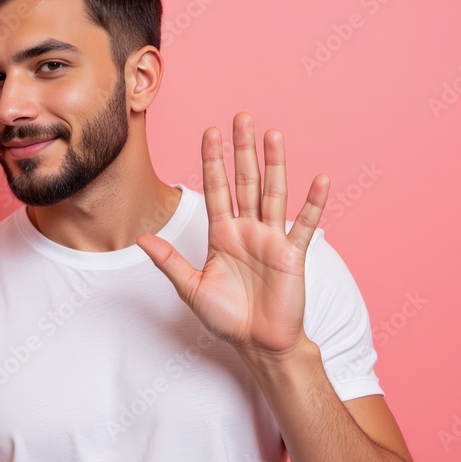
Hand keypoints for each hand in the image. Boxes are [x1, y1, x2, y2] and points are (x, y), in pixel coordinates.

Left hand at [137, 112, 327, 355]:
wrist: (259, 344)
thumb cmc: (227, 318)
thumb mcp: (191, 289)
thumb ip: (169, 262)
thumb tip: (141, 238)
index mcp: (222, 234)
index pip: (216, 189)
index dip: (213, 161)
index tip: (211, 132)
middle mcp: (247, 230)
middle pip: (244, 181)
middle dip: (242, 150)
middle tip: (241, 117)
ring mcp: (271, 239)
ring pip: (272, 193)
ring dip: (274, 164)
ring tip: (273, 134)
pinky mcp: (293, 254)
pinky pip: (304, 224)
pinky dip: (312, 203)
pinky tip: (319, 179)